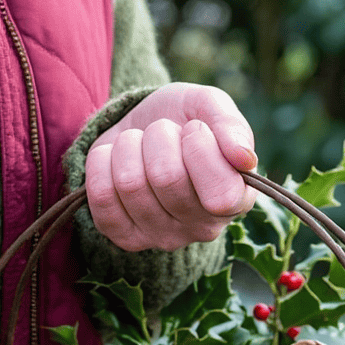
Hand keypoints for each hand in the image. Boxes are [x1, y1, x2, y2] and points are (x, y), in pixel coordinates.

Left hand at [85, 82, 256, 251]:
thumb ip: (231, 126)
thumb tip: (244, 159)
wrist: (142, 127)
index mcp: (237, 199)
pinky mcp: (125, 238)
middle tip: (162, 133)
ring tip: (140, 145)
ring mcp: (163, 238)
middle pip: (167, 178)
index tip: (195, 129)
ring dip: (129, 146)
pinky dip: (102, 164)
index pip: (221, 193)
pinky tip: (115, 161)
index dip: (200, 146)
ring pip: (130, 183)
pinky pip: (101, 196)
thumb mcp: (209, 106)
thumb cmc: (183, 119)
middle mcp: (204, 228)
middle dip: (159, 136)